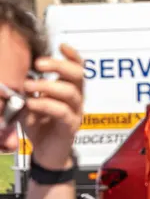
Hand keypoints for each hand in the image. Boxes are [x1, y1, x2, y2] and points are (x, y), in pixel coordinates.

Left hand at [20, 44, 83, 169]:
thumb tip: (23, 75)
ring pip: (71, 92)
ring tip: (28, 85)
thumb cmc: (40, 125)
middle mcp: (77, 98)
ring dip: (48, 85)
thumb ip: (31, 89)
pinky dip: (46, 104)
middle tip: (39, 63)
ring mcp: (76, 112)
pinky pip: (62, 111)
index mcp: (70, 89)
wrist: (46, 153)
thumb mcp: (31, 102)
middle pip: (78, 75)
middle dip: (59, 66)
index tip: (61, 45)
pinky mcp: (71, 126)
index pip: (78, 68)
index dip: (73, 55)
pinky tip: (32, 103)